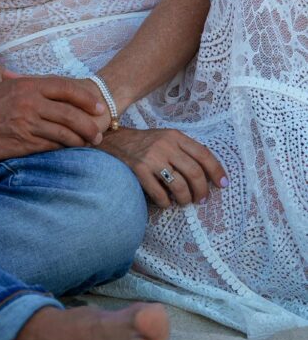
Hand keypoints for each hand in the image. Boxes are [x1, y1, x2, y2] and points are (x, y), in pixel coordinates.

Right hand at [0, 75, 106, 161]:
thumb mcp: (7, 86)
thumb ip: (29, 86)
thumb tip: (50, 87)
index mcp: (28, 85)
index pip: (67, 88)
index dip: (86, 99)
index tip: (99, 107)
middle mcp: (30, 102)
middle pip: (70, 113)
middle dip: (89, 125)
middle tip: (98, 134)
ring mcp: (26, 123)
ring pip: (64, 133)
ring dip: (80, 141)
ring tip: (89, 145)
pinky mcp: (22, 143)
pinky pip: (50, 147)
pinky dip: (62, 149)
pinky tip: (68, 152)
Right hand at [97, 127, 227, 207]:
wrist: (115, 141)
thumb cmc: (146, 143)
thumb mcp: (166, 139)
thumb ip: (184, 150)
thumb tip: (209, 174)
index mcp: (175, 136)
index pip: (204, 154)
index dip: (217, 171)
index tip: (223, 184)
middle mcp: (165, 145)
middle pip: (194, 173)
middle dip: (202, 191)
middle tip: (202, 199)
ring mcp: (152, 158)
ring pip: (180, 186)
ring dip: (185, 199)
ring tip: (184, 201)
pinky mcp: (139, 170)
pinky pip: (160, 194)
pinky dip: (166, 203)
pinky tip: (166, 202)